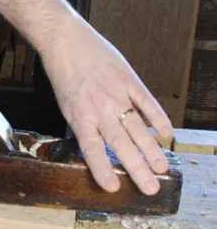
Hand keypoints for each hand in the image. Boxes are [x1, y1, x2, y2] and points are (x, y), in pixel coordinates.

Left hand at [40, 16, 172, 194]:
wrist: (64, 40)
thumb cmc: (62, 73)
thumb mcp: (66, 103)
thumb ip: (84, 123)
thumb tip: (101, 146)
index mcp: (78, 115)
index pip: (92, 149)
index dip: (102, 169)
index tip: (113, 188)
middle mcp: (97, 107)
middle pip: (120, 143)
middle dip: (137, 168)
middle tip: (151, 188)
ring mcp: (115, 93)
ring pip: (136, 128)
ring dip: (151, 150)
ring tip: (161, 168)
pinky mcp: (128, 79)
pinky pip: (146, 103)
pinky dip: (157, 119)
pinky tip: (165, 134)